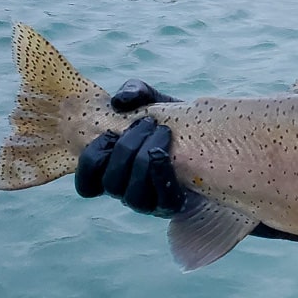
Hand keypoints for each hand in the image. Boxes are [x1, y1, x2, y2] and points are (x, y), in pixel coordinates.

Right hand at [74, 79, 183, 216]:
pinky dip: (159, 173)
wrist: (211, 141)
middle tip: (148, 122)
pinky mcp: (172, 205)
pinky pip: (162, 197)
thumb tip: (119, 101)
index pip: (86, 184)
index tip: (109, 134)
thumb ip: (135, 92)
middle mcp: (125, 191)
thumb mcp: (153, 101)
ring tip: (163, 131)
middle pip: (111, 181)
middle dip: (126, 148)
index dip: (91, 161)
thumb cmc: (172, 121)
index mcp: (112, 172)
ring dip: (143, 159)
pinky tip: (163, 153)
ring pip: (133, 193)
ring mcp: (149, 202)